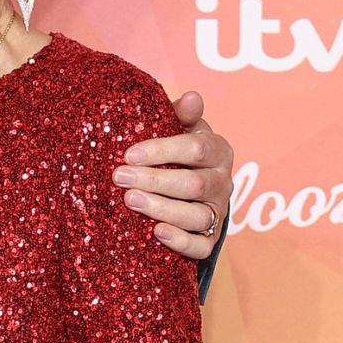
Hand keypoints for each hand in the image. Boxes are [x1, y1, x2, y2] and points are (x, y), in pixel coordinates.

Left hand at [113, 90, 232, 259]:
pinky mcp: (211, 238)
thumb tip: (192, 97)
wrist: (192, 187)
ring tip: (130, 200)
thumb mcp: (181, 129)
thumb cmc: (180, 152)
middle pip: (194, 184)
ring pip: (196, 215)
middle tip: (119, 177)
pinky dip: (181, 241)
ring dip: (162, 209)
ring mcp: (218, 212)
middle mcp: (222, 182)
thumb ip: (181, 114)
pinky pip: (202, 246)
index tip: (129, 154)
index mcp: (217, 151)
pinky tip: (157, 232)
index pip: (196, 148)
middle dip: (154, 180)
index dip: (162, 150)